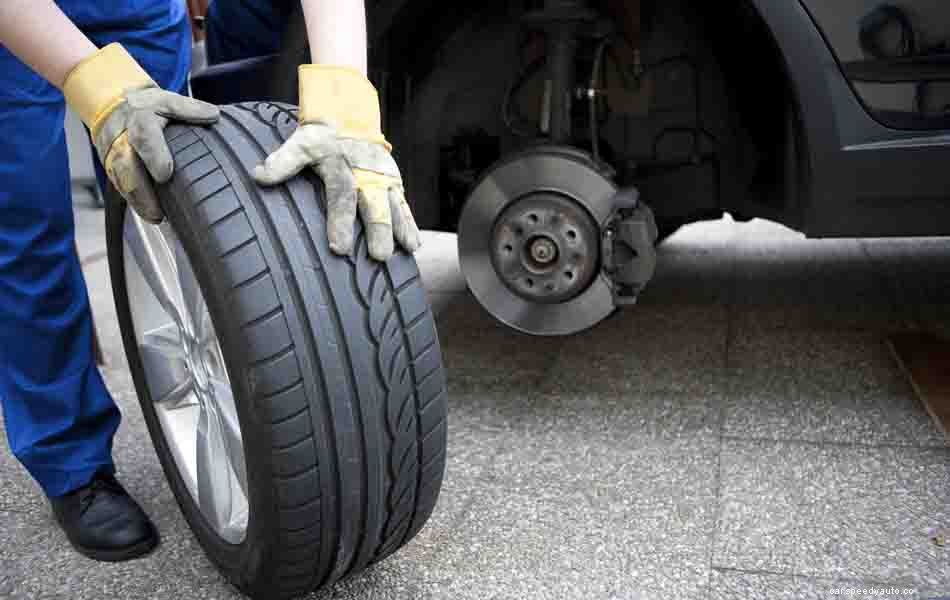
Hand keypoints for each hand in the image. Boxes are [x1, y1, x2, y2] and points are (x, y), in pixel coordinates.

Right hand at [63, 44, 219, 222]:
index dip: (154, 155)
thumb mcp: (167, 100)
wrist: (113, 103)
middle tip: (159, 213)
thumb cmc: (147, 106)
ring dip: (137, 201)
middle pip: (126, 166)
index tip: (165, 173)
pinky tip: (149, 214)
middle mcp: (123, 139)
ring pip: (120, 181)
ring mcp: (114, 155)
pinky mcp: (111, 167)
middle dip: (140, 191)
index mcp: (140, 119)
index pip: (145, 137)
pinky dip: (133, 201)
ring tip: (156, 217)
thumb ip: (189, 109)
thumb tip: (213, 115)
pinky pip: (119, 186)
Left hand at [253, 65, 420, 261]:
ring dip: (400, 229)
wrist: (349, 112)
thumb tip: (258, 175)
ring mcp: (383, 178)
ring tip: (407, 250)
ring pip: (394, 206)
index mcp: (341, 167)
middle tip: (379, 256)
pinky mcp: (394, 182)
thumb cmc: (322, 136)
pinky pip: (404, 204)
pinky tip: (414, 244)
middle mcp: (366, 174)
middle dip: (378, 231)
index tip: (339, 248)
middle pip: (374, 205)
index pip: (341, 196)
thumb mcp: (301, 143)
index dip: (340, 222)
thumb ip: (283, 161)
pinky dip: (410, 223)